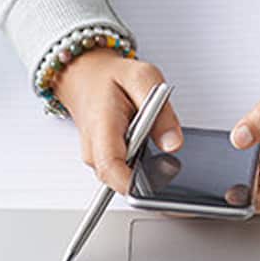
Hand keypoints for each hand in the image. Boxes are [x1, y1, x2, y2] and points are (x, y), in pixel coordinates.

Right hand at [53, 49, 182, 193]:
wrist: (86, 77)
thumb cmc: (112, 78)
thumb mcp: (144, 79)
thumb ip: (161, 112)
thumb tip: (173, 144)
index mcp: (102, 126)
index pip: (111, 167)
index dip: (134, 182)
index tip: (158, 180)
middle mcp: (93, 148)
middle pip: (119, 180)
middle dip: (147, 177)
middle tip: (167, 161)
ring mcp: (96, 158)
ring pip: (123, 179)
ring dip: (144, 169)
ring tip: (153, 144)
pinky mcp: (102, 162)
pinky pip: (123, 174)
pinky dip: (139, 165)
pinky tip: (147, 148)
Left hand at [231, 67, 259, 212]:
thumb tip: (240, 138)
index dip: (239, 195)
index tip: (222, 179)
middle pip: (256, 203)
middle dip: (235, 187)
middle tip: (226, 161)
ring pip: (256, 200)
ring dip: (241, 183)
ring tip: (239, 156)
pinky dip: (247, 179)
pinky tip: (246, 159)